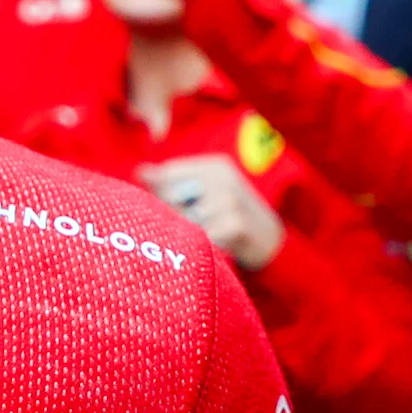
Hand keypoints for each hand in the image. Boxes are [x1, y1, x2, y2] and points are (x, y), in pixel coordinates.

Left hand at [143, 154, 285, 269]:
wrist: (272, 244)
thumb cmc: (230, 217)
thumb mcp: (208, 193)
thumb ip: (174, 182)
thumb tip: (139, 171)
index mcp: (215, 165)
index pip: (168, 173)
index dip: (162, 194)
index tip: (170, 209)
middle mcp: (223, 177)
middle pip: (171, 196)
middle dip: (174, 215)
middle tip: (195, 227)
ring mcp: (230, 200)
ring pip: (183, 218)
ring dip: (187, 234)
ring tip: (206, 237)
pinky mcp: (235, 223)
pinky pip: (199, 237)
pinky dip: (201, 246)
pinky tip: (214, 246)